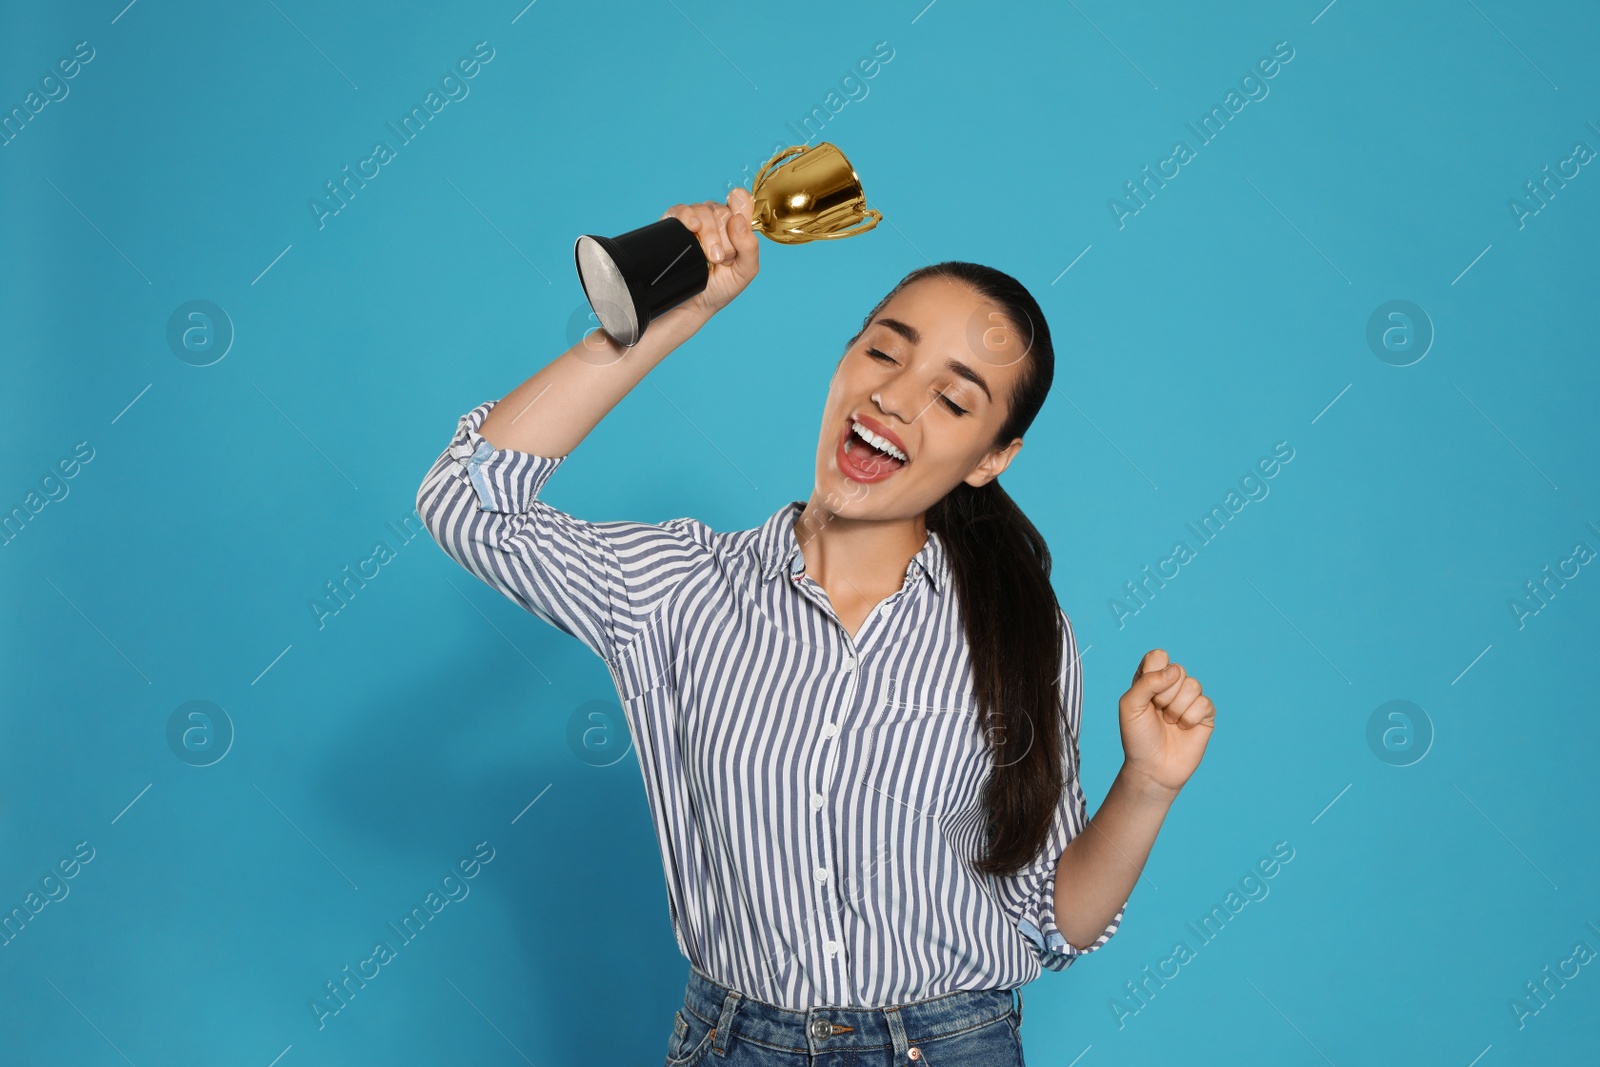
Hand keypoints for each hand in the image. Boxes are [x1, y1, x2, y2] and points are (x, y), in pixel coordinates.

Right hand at [661, 187, 759, 318]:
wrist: (694, 303)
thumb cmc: (721, 286)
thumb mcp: (745, 271)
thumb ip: (750, 247)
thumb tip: (738, 221)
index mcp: (735, 225)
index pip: (741, 201)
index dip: (740, 207)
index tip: (737, 221)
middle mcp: (716, 219)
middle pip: (722, 210)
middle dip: (723, 237)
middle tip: (720, 258)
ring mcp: (695, 220)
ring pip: (703, 211)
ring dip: (708, 234)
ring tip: (708, 257)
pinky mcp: (674, 224)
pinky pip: (680, 210)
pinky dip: (686, 216)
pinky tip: (692, 228)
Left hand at [1117, 649, 1214, 800]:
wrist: (1152, 768)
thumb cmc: (1137, 737)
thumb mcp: (1130, 706)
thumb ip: (1146, 682)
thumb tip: (1174, 671)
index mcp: (1150, 679)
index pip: (1159, 657)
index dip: (1154, 672)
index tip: (1146, 693)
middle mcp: (1171, 686)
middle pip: (1178, 670)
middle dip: (1164, 695)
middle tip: (1157, 712)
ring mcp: (1189, 699)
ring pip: (1193, 685)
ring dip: (1177, 708)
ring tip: (1169, 722)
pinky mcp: (1205, 714)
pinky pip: (1204, 703)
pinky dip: (1190, 718)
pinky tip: (1183, 729)